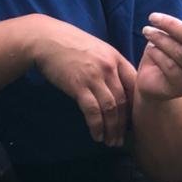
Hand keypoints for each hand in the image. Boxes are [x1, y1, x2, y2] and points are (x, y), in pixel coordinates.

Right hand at [32, 19, 136, 145]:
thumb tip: (118, 87)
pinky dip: (97, 126)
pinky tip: (97, 136)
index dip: (135, 106)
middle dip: (123, 124)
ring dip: (112, 129)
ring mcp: (94, 77)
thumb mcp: (97, 50)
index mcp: (116, 58)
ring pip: (111, 109)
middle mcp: (109, 68)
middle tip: (121, 139)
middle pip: (123, 101)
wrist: (46, 39)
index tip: (132, 120)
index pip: (134, 86)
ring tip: (110, 142)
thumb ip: (110, 66)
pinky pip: (93, 111)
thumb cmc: (70, 45)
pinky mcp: (79, 86)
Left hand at [137, 12, 181, 101]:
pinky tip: (151, 50)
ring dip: (160, 38)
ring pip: (180, 52)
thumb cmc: (167, 50)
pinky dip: (158, 54)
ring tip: (147, 31)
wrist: (152, 78)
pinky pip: (170, 66)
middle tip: (153, 17)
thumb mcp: (178, 34)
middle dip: (173, 25)